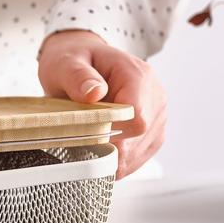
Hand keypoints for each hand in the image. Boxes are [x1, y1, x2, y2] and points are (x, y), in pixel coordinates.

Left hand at [37, 30, 166, 179]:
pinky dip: (116, 161)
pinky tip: (99, 149)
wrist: (83, 62)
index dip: (111, 132)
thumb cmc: (75, 61)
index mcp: (138, 75)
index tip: (86, 134)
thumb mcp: (66, 63)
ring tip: (87, 140)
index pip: (136, 116)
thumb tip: (94, 93)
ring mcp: (157, 116)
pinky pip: (137, 159)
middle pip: (138, 137)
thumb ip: (78, 77)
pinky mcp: (152, 133)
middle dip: (107, 145)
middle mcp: (155, 96)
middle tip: (80, 139)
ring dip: (110, 156)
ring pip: (138, 153)